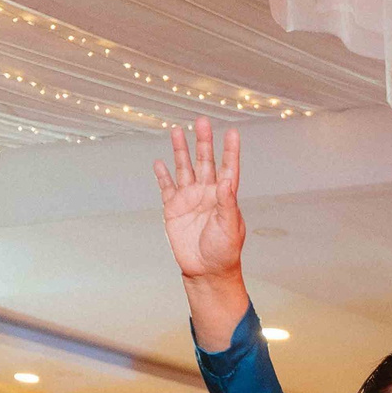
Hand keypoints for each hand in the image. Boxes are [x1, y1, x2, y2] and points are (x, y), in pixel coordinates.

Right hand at [155, 118, 244, 280]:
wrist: (205, 271)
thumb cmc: (224, 252)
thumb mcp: (229, 227)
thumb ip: (227, 203)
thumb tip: (224, 181)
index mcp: (224, 196)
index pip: (228, 168)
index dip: (230, 151)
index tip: (232, 132)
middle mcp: (207, 193)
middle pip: (205, 161)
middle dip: (203, 141)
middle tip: (201, 121)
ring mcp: (189, 199)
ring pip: (184, 168)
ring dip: (181, 151)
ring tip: (177, 131)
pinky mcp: (173, 208)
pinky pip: (166, 187)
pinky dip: (162, 175)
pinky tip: (159, 162)